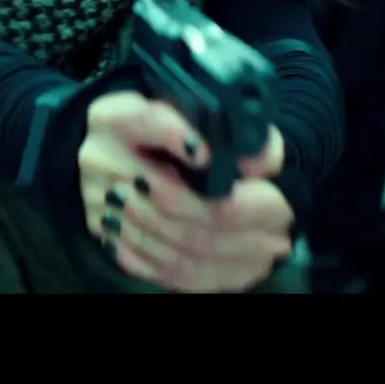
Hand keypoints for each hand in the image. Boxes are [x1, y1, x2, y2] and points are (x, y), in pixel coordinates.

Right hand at [78, 93, 292, 292]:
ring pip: (174, 242)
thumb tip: (264, 158)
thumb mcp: (190, 112)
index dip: (182, 138)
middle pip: (169, 198)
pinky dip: (216, 272)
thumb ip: (228, 125)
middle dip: (236, 214)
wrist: (123, 155)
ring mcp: (102, 209)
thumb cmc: (167, 129)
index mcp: (117, 117)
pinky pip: (169, 271)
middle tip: (283, 218)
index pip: (147, 122)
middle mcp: (101, 162)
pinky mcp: (114, 244)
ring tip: (274, 244)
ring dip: (233, 249)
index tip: (214, 155)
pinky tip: (250, 264)